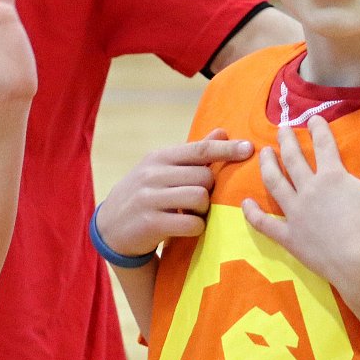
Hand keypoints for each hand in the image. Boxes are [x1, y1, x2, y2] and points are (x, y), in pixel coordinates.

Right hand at [97, 130, 252, 257]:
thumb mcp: (162, 170)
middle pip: (204, 177)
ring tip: (192, 213)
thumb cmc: (145, 194)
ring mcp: (149, 198)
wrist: (110, 226)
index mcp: (158, 158)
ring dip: (203, 209)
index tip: (249, 148)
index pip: (199, 149)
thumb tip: (223, 131)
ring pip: (199, 197)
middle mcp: (152, 174)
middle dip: (209, 189)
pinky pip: (191, 223)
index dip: (226, 149)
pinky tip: (185, 227)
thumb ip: (193, 154)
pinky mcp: (150, 223)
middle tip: (198, 199)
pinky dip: (196, 227)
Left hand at [243, 117, 359, 288]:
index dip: (318, 129)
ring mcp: (294, 212)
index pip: (323, 145)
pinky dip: (252, 213)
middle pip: (293, 159)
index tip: (313, 119)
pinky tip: (244, 203)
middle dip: (286, 141)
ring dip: (267, 166)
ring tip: (263, 153)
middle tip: (281, 128)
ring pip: (274, 183)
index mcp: (332, 177)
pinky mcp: (288, 235)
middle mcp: (308, 189)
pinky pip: (264, 223)